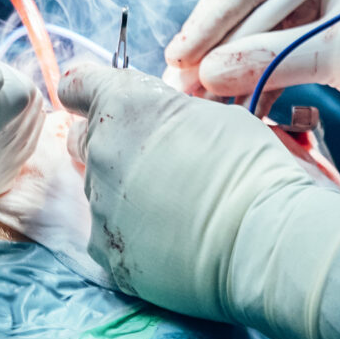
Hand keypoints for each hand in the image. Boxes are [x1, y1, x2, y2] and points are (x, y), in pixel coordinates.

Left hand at [60, 64, 339, 338]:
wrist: (265, 239)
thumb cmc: (251, 168)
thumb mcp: (212, 114)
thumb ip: (166, 111)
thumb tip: (158, 119)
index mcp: (122, 105)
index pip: (75, 84)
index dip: (83, 92)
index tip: (91, 101)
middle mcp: (100, 151)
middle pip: (84, 141)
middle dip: (109, 145)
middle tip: (152, 160)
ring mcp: (101, 207)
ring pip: (99, 192)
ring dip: (124, 193)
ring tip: (174, 208)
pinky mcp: (108, 254)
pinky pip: (109, 238)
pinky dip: (131, 238)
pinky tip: (170, 241)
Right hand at [164, 0, 339, 116]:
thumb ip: (274, 58)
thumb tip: (207, 73)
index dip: (207, 25)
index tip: (177, 59)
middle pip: (243, 9)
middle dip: (213, 51)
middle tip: (178, 89)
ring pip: (254, 34)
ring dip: (231, 69)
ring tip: (203, 104)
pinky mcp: (320, 29)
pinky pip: (275, 51)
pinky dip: (257, 77)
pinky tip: (238, 103)